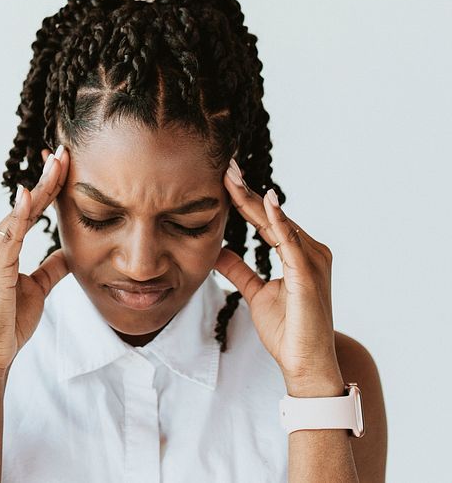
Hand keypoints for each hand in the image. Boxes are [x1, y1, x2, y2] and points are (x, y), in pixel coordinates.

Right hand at [0, 145, 71, 374]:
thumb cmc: (8, 323)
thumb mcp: (37, 289)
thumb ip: (50, 268)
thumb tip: (68, 252)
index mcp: (0, 247)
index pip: (28, 210)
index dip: (47, 188)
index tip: (64, 165)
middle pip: (24, 204)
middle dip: (46, 178)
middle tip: (65, 152)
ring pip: (20, 213)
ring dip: (40, 188)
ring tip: (58, 164)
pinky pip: (10, 236)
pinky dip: (19, 214)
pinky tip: (30, 195)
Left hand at [214, 158, 341, 388]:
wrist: (304, 363)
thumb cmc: (287, 330)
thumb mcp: (256, 293)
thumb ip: (240, 270)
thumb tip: (217, 250)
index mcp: (298, 254)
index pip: (266, 220)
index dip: (245, 199)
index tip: (224, 177)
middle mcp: (310, 252)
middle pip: (272, 215)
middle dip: (247, 191)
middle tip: (225, 166)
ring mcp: (312, 262)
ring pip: (278, 223)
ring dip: (255, 199)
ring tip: (233, 177)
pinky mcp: (308, 275)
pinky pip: (291, 243)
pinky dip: (279, 221)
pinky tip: (266, 203)